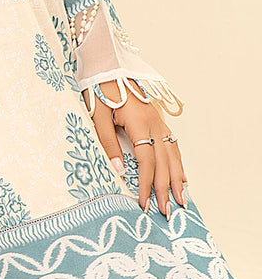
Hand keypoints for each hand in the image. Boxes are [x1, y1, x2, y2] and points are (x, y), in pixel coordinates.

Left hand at [83, 78, 187, 218]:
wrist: (107, 66)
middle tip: (167, 212)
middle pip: (163, 161)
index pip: (146, 160)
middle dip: (166, 188)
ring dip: (177, 178)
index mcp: (139, 122)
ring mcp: (158, 120)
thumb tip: (119, 170)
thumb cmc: (99, 90)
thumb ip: (107, 142)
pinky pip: (172, 143)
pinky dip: (178, 162)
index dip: (147, 184)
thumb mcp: (97, 115)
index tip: (145, 204)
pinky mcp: (158, 119)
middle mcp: (153, 122)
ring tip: (182, 200)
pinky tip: (181, 176)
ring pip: (172, 153)